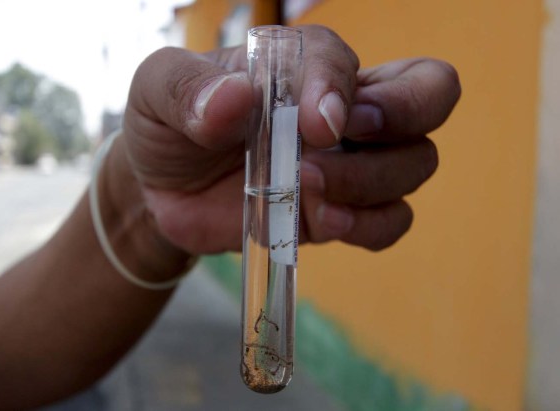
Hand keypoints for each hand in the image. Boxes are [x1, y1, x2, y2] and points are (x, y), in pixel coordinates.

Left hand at [121, 25, 460, 254]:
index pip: (346, 61)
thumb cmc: (168, 127)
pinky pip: (391, 220)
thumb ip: (187, 89)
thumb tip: (233, 100)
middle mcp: (340, 107)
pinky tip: (325, 223)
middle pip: (428, 94)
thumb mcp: (157, 91)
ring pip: (415, 163)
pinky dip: (371, 225)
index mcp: (300, 65)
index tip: (313, 124)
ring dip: (371, 182)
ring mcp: (348, 163)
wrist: (163, 191)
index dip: (338, 88)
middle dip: (402, 116)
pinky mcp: (340, 211)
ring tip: (310, 192)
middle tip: (336, 142)